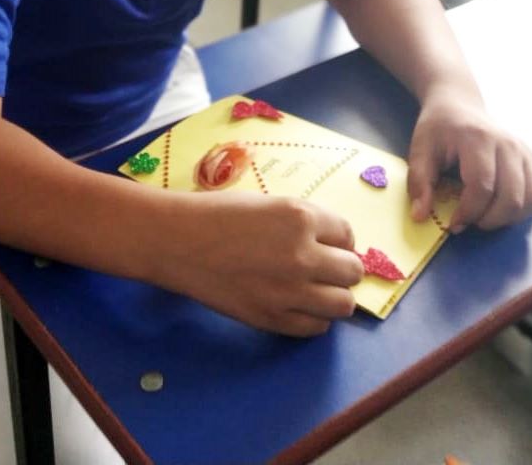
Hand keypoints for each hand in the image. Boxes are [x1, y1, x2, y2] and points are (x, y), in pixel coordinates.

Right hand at [160, 192, 364, 336]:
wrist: (179, 241)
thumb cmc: (219, 214)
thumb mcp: (270, 204)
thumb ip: (304, 223)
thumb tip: (332, 244)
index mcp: (302, 218)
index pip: (348, 235)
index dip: (339, 240)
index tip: (328, 244)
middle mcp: (303, 255)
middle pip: (353, 272)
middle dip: (342, 268)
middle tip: (325, 267)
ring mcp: (290, 292)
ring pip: (343, 305)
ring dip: (335, 296)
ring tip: (317, 289)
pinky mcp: (273, 319)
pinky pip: (315, 328)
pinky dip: (313, 318)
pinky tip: (299, 306)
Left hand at [407, 93, 531, 233]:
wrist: (458, 105)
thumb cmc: (438, 128)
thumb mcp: (419, 150)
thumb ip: (419, 183)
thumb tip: (420, 217)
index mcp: (478, 139)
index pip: (482, 186)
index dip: (469, 212)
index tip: (453, 224)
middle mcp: (507, 144)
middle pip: (510, 197)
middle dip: (488, 220)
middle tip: (468, 222)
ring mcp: (523, 151)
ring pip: (529, 200)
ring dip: (506, 218)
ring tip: (482, 216)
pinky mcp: (531, 159)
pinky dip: (519, 210)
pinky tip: (497, 207)